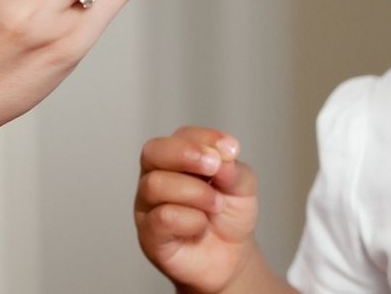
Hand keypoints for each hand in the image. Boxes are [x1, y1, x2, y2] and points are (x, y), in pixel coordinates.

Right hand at [135, 126, 258, 293]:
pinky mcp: (148, 234)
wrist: (231, 256)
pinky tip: (201, 225)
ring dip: (195, 192)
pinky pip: (162, 217)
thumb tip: (220, 157)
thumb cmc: (230, 213)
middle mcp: (158, 175)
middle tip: (215, 166)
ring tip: (216, 204)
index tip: (232, 150)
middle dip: (187, 154)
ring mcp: (149, 204)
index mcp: (179, 156)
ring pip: (156, 184)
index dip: (207, 138)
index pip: (183, 135)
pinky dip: (190, 219)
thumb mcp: (242, 185)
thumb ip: (232, 168)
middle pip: (153, 151)